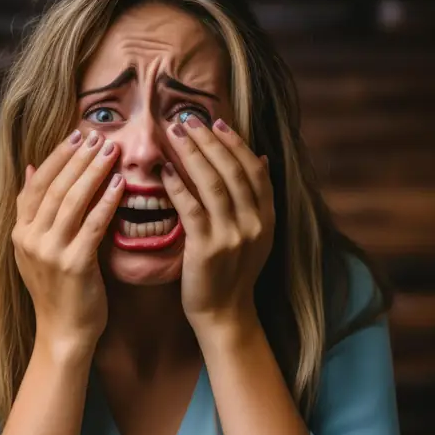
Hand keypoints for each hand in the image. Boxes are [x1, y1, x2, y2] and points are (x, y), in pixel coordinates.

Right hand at [12, 129, 124, 359]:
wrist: (63, 333)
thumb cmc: (58, 291)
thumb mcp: (37, 249)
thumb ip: (34, 210)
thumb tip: (29, 168)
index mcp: (20, 232)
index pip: (36, 183)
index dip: (57, 157)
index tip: (77, 135)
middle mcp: (29, 239)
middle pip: (55, 187)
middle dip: (78, 158)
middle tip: (99, 136)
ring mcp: (50, 252)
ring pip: (72, 201)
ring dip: (93, 172)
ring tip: (111, 151)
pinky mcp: (73, 265)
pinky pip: (93, 225)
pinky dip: (106, 201)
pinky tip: (120, 185)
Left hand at [162, 116, 274, 338]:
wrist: (224, 315)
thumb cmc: (232, 274)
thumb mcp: (255, 236)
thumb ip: (256, 200)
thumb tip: (262, 157)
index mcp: (267, 219)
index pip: (255, 170)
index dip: (236, 143)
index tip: (216, 123)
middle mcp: (254, 225)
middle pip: (234, 171)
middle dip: (210, 141)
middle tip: (188, 119)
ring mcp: (232, 237)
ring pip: (214, 184)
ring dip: (193, 155)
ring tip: (175, 134)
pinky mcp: (207, 249)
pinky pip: (192, 209)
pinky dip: (179, 186)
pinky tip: (166, 171)